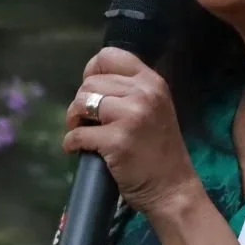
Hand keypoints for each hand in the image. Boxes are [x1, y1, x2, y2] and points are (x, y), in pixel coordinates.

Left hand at [64, 48, 202, 216]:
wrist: (173, 189)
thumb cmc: (160, 151)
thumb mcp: (155, 109)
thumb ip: (131, 91)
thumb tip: (92, 81)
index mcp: (152, 82)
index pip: (109, 56)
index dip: (92, 71)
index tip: (90, 90)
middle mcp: (143, 93)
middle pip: (90, 83)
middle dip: (80, 102)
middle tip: (84, 120)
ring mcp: (130, 116)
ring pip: (81, 103)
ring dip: (73, 119)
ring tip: (80, 131)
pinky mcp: (117, 141)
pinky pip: (78, 134)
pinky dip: (71, 142)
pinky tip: (77, 149)